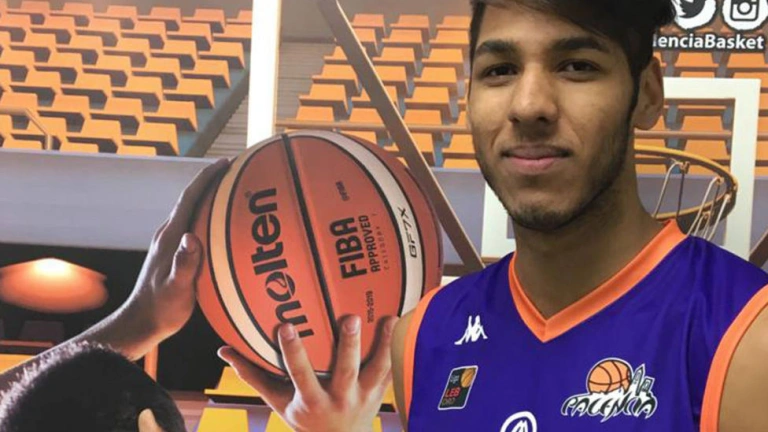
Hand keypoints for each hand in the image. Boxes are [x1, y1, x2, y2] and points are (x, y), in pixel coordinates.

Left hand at [95, 159, 229, 359]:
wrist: (142, 322)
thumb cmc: (161, 309)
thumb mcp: (176, 289)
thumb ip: (184, 263)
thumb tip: (192, 238)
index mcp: (170, 236)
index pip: (190, 197)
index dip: (207, 177)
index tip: (226, 163)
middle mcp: (170, 234)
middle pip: (192, 198)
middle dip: (213, 180)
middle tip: (238, 170)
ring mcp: (171, 242)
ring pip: (194, 210)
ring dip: (212, 197)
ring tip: (236, 191)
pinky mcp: (176, 252)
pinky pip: (196, 225)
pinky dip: (211, 216)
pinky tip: (226, 225)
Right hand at [219, 315, 396, 431]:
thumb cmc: (303, 419)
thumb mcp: (277, 402)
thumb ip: (253, 375)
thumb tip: (224, 351)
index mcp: (311, 401)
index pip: (299, 374)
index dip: (292, 352)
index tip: (285, 325)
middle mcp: (339, 400)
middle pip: (346, 371)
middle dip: (348, 345)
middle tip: (350, 317)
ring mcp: (363, 397)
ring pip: (375, 369)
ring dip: (382, 344)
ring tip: (387, 317)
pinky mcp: (379, 393)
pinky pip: (390, 369)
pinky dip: (395, 348)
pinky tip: (400, 321)